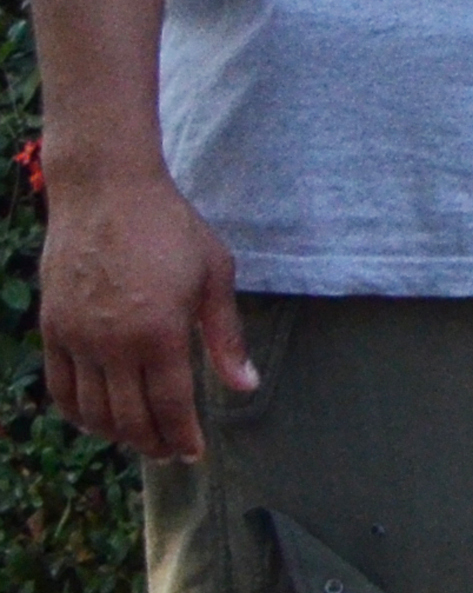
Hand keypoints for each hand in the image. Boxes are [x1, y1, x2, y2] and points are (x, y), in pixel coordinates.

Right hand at [39, 165, 249, 462]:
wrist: (107, 193)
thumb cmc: (171, 229)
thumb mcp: (215, 275)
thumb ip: (226, 337)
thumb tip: (246, 386)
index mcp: (159, 332)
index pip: (170, 405)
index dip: (183, 436)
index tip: (195, 453)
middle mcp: (113, 344)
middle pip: (129, 418)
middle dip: (153, 444)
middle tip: (170, 454)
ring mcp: (77, 339)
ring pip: (92, 411)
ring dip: (116, 435)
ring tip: (140, 440)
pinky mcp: (52, 330)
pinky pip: (60, 389)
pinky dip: (78, 413)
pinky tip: (97, 419)